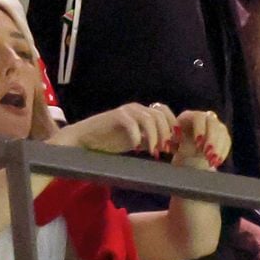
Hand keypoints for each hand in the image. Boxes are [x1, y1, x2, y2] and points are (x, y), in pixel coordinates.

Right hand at [52, 102, 177, 156]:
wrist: (85, 139)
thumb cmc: (110, 141)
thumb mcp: (137, 142)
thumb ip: (152, 141)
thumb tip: (171, 147)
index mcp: (143, 112)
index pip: (164, 112)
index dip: (172, 126)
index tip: (174, 143)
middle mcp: (136, 108)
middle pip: (160, 114)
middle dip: (166, 132)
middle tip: (164, 149)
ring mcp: (126, 111)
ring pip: (149, 118)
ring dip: (155, 136)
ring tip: (153, 151)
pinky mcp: (116, 116)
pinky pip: (132, 124)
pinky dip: (137, 136)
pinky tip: (136, 148)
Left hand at [171, 109, 231, 169]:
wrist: (187, 152)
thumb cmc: (178, 145)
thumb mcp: (174, 142)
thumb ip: (175, 139)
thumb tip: (176, 137)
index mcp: (190, 116)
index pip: (198, 117)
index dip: (200, 129)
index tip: (198, 143)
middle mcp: (205, 117)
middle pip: (213, 123)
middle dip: (211, 139)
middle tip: (208, 154)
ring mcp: (216, 125)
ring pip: (221, 132)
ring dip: (217, 147)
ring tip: (212, 161)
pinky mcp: (223, 135)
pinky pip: (226, 142)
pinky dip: (222, 152)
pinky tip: (217, 161)